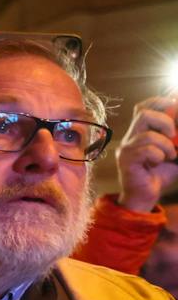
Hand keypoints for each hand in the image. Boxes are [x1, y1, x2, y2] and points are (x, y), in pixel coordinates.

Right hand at [113, 97, 177, 213]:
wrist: (148, 196)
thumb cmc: (163, 172)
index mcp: (141, 130)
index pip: (145, 105)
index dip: (162, 103)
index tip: (176, 115)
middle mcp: (130, 136)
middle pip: (142, 112)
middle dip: (165, 120)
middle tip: (174, 135)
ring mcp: (126, 149)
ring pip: (147, 134)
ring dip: (166, 144)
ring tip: (170, 155)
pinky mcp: (125, 162)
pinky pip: (146, 151)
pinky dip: (159, 155)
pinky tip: (159, 163)